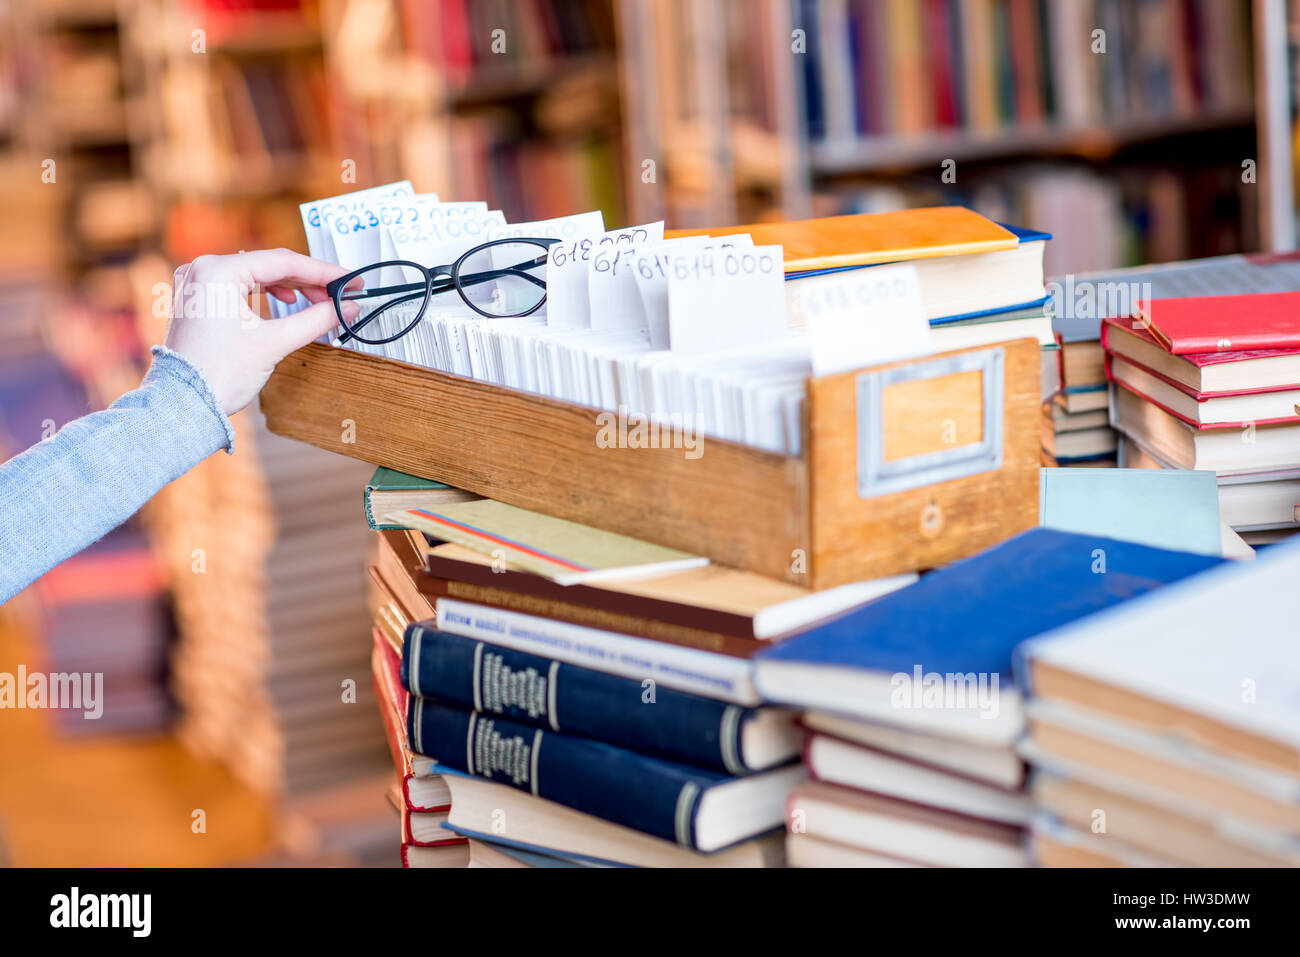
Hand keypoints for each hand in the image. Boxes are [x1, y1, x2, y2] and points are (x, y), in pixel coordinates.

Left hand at [163, 248, 359, 414]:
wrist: (183, 405)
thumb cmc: (216, 375)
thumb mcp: (275, 343)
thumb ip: (316, 319)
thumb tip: (346, 307)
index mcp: (217, 271)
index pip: (284, 262)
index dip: (324, 272)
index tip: (350, 281)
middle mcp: (204, 270)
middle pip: (271, 265)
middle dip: (310, 280)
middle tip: (341, 293)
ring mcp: (199, 284)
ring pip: (258, 274)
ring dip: (292, 286)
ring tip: (320, 301)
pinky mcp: (200, 299)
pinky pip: (242, 286)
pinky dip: (268, 293)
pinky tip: (287, 301)